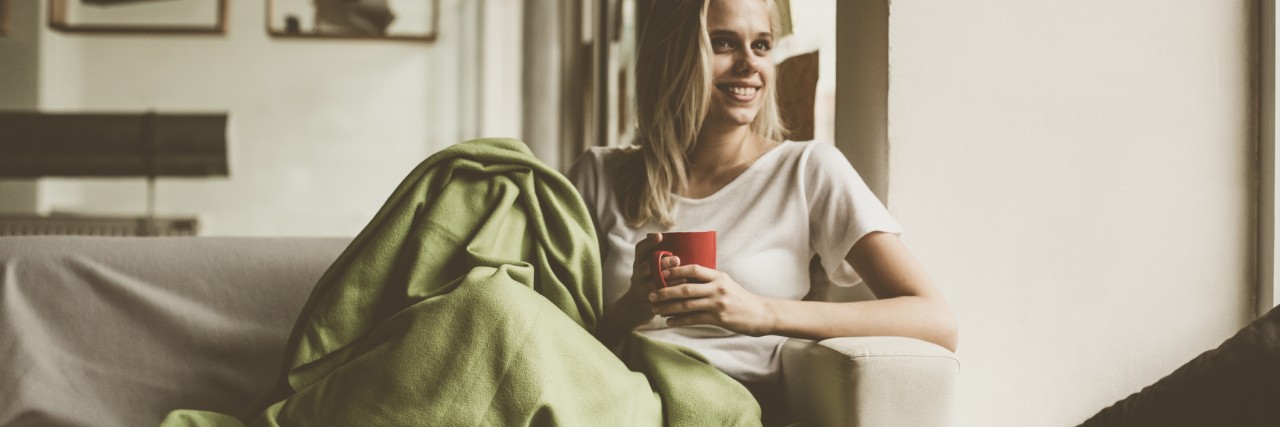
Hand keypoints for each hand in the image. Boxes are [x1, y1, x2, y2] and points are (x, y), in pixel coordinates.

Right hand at [613, 233, 680, 328]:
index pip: (640, 250)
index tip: (660, 235)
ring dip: (667, 281)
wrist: (634, 308)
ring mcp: (640, 289)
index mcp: (639, 263)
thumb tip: (686, 246)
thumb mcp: (649, 270)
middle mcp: (637, 275)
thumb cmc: (648, 282)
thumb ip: (661, 260)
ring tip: (682, 279)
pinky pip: (658, 298)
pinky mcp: (646, 302)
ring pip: (651, 284)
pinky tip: (680, 292)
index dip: (649, 243)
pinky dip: (669, 295)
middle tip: (677, 259)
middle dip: (662, 263)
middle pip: (646, 267)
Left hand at [649, 264, 777, 335]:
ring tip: (656, 310)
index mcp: (718, 276)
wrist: (760, 314)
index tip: (659, 273)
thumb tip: (684, 278)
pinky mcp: (719, 318)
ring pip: (687, 305)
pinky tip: (669, 322)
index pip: (693, 269)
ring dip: (668, 307)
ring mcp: (718, 304)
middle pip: (686, 288)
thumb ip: (707, 280)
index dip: (674, 270)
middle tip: (650, 294)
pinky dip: (679, 320)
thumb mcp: (726, 283)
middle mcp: (717, 288)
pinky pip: (694, 319)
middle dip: (665, 291)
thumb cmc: (740, 298)